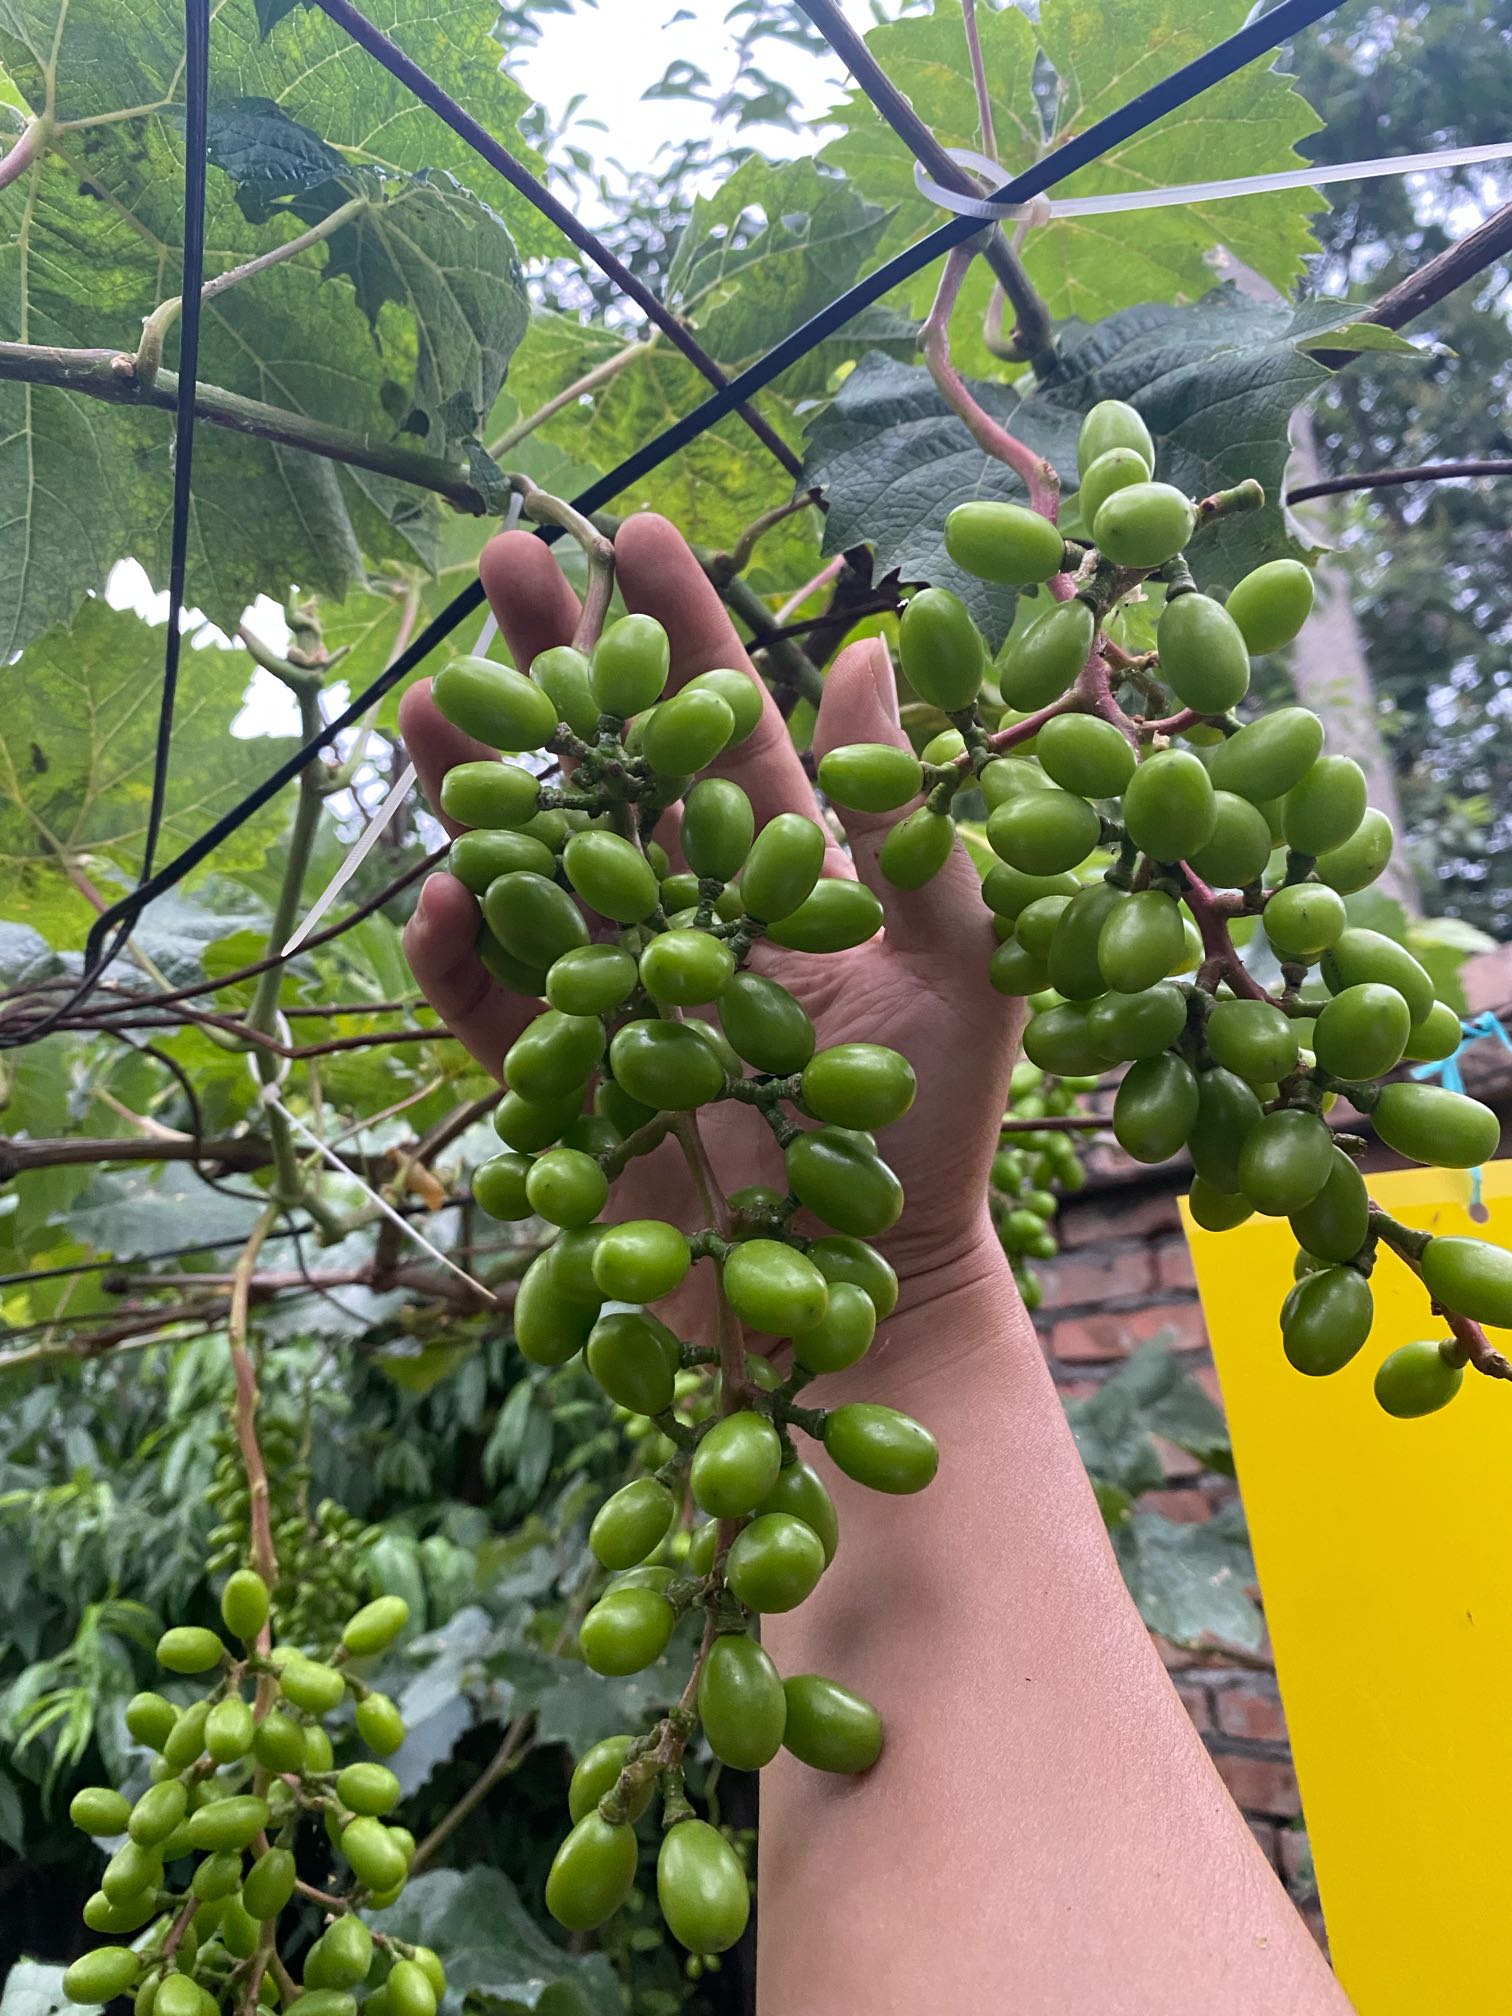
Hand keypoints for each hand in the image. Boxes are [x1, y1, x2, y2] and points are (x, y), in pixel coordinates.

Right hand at [401, 513, 1021, 1314]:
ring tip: (428, 695)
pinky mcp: (561, 1083)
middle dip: (552, 668)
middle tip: (498, 556)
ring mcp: (613, 997)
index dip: (677, 630)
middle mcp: (682, 919)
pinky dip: (463, 953)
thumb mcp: (962, 968)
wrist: (864, 1298)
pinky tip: (448, 886)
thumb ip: (913, 823)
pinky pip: (491, 1008)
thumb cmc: (927, 1137)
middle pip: (600, 772)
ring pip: (528, 868)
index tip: (633, 529)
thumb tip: (871, 649)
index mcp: (776, 878)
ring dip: (477, 785)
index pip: (717, 727)